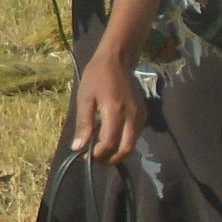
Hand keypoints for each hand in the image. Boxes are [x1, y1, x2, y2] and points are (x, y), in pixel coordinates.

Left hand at [73, 50, 148, 164]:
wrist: (117, 62)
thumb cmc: (97, 78)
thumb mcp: (84, 99)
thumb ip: (83, 124)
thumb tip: (78, 148)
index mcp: (115, 110)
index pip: (110, 142)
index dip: (99, 154)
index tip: (87, 156)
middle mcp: (133, 116)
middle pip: (126, 149)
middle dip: (111, 159)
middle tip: (96, 159)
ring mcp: (141, 116)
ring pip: (132, 144)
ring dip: (118, 153)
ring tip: (101, 151)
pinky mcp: (144, 115)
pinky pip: (135, 136)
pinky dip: (124, 143)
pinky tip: (110, 139)